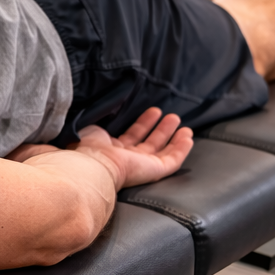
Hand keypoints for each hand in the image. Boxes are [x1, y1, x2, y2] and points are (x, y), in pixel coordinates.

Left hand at [71, 108, 191, 188]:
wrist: (93, 165)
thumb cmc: (86, 147)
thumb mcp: (90, 126)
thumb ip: (97, 117)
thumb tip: (97, 105)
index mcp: (111, 150)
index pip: (130, 137)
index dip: (142, 125)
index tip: (152, 112)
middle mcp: (127, 159)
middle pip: (148, 143)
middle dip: (159, 128)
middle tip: (169, 116)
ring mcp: (141, 166)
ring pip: (162, 151)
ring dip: (171, 135)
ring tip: (178, 120)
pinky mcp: (154, 170)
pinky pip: (172, 160)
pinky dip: (181, 149)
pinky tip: (188, 136)